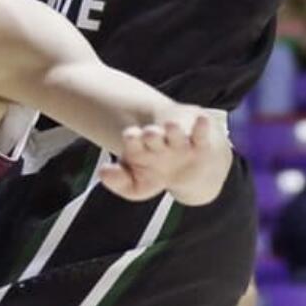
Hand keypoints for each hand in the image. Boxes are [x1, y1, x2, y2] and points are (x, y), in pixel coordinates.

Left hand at [99, 113, 231, 206]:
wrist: (188, 172)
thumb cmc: (156, 174)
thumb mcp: (137, 186)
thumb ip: (119, 181)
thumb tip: (102, 172)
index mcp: (140, 148)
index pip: (133, 142)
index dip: (132, 139)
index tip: (131, 135)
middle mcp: (158, 142)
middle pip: (153, 136)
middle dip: (151, 135)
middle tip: (150, 132)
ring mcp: (179, 142)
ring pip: (176, 134)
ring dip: (173, 130)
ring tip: (171, 126)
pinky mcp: (199, 144)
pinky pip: (200, 135)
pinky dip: (201, 127)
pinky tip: (202, 120)